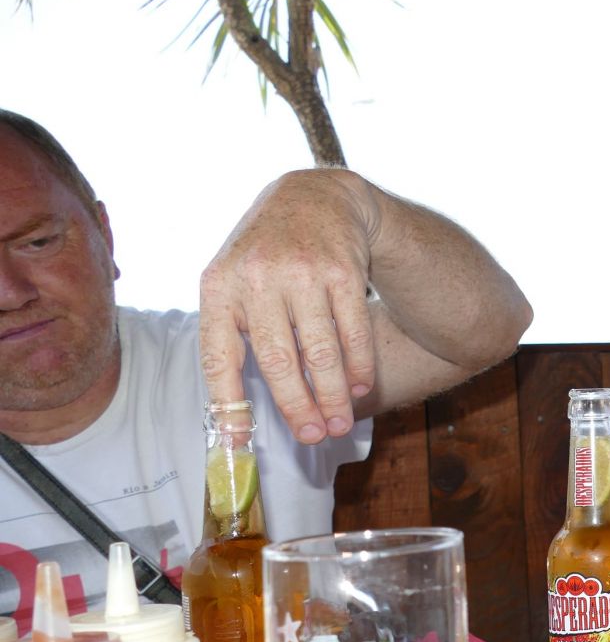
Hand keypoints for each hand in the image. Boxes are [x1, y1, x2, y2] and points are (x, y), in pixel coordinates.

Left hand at [199, 170, 379, 443]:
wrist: (314, 197)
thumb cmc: (267, 256)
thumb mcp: (234, 283)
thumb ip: (232, 337)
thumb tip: (233, 415)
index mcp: (218, 287)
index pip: (217, 356)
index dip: (227, 403)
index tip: (237, 443)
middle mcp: (257, 277)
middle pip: (278, 361)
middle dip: (298, 407)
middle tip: (313, 437)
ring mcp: (303, 272)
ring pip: (321, 352)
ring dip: (334, 396)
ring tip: (340, 423)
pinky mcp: (343, 270)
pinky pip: (354, 332)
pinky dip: (359, 366)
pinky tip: (360, 387)